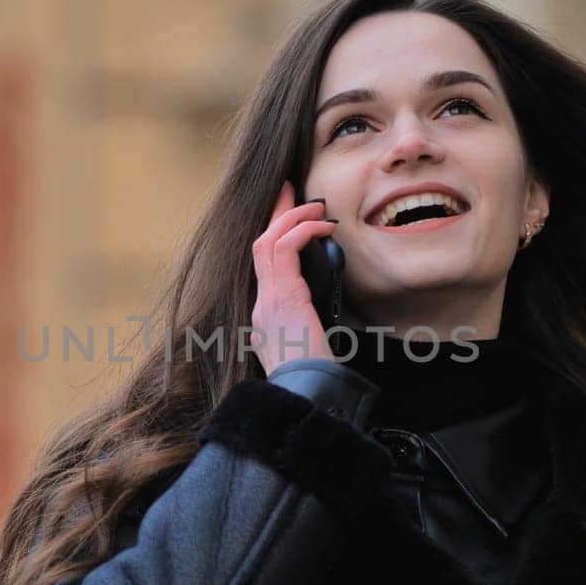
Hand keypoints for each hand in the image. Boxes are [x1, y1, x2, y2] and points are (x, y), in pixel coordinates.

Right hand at [250, 181, 337, 375]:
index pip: (265, 266)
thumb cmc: (314, 379)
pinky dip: (304, 231)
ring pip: (268, 241)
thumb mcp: (310, 348)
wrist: (305, 395)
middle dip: (276, 214)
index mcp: (265, 318)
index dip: (274, 236)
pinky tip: (323, 227)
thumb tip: (325, 308)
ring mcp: (268, 300)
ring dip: (292, 217)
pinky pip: (285, 250)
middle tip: (291, 190)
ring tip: (315, 205)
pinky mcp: (283, 297)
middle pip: (260, 245)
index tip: (286, 214)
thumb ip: (311, 325)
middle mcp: (261, 305)